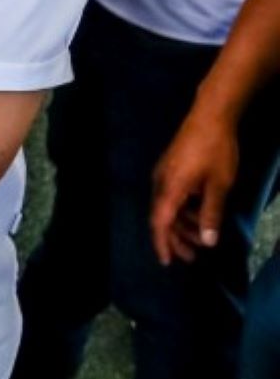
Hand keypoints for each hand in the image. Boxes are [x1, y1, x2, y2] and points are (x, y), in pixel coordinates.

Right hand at [150, 111, 239, 264]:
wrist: (210, 116)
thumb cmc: (216, 150)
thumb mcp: (219, 185)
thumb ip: (211, 214)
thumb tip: (207, 241)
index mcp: (169, 189)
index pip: (160, 223)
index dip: (163, 244)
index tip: (168, 262)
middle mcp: (160, 183)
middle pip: (162, 218)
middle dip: (176, 239)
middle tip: (193, 256)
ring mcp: (163, 174)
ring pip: (168, 207)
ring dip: (183, 224)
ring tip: (202, 237)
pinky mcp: (170, 168)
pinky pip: (171, 196)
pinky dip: (183, 210)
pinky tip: (198, 214)